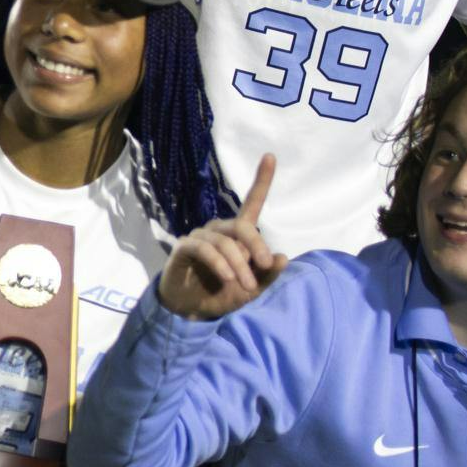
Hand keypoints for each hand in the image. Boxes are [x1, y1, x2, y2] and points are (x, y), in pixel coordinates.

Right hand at [159, 154, 286, 319]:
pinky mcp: (184, 248)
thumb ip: (268, 275)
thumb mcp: (253, 289)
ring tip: (246, 285)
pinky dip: (218, 263)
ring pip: (225, 242)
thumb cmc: (223, 294)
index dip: (262, 180)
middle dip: (257, 244)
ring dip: (239, 264)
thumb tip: (282, 256)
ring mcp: (201, 237)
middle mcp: (219, 230)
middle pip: (242, 225)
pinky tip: (226, 277)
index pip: (252, 204)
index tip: (270, 156)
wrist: (192, 310)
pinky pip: (204, 249)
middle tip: (265, 265)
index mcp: (238, 236)